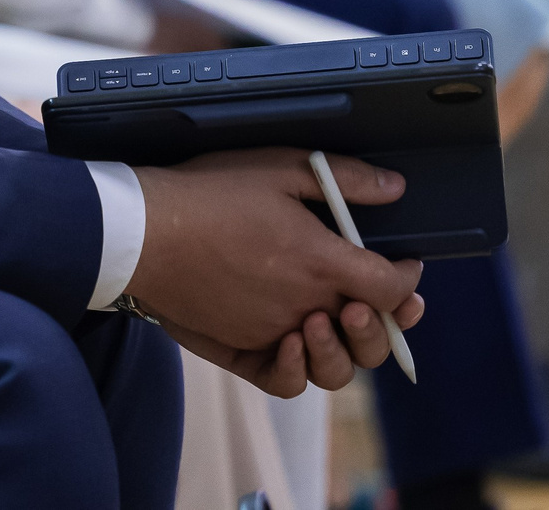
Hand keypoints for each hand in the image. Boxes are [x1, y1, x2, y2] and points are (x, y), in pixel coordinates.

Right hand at [126, 148, 424, 396]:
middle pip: (373, 336)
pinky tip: (294, 345)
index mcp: (321, 263)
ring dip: (346, 349)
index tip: (403, 263)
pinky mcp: (241, 349)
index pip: (392, 288)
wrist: (141, 231)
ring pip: (334, 368)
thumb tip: (394, 188)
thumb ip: (344, 180)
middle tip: (374, 297)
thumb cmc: (208, 194)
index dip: (406, 277)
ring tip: (331, 320)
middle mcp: (304, 307)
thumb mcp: (278, 166)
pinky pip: (283, 382)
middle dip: (387, 318)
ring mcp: (272, 334)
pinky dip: (297, 372)